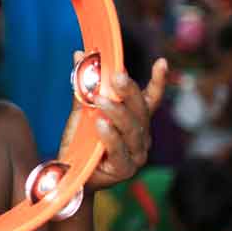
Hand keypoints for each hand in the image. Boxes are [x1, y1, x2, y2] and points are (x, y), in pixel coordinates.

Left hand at [60, 53, 167, 190]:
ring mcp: (136, 154)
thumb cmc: (80, 143)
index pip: (150, 99)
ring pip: (132, 129)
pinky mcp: (124, 170)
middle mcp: (141, 136)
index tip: (161, 62)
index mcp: (136, 121)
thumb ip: (84, 87)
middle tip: (116, 75)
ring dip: (116, 111)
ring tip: (99, 99)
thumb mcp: (82, 111)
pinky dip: (110, 136)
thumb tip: (80, 56)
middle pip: (141, 110)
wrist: (69, 174)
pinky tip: (101, 124)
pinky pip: (119, 150)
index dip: (158, 81)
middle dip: (129, 91)